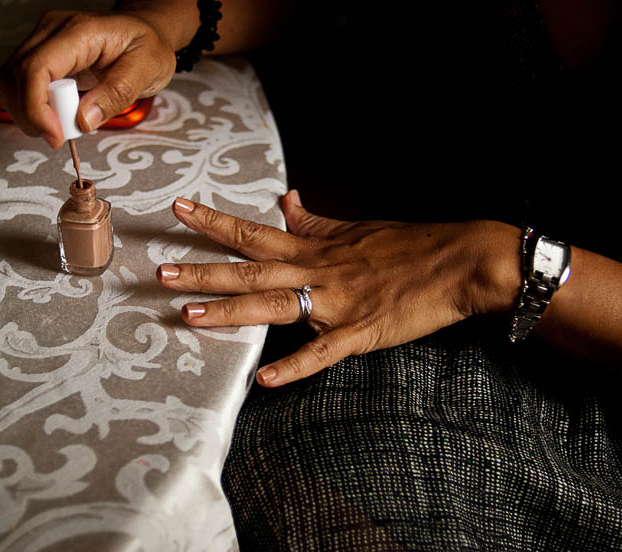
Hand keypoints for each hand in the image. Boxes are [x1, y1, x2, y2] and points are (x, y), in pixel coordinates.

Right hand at [0, 9, 178, 147]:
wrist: (147, 32)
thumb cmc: (149, 46)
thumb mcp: (147, 70)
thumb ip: (116, 94)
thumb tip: (83, 120)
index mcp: (80, 32)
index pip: (37, 69)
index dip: (37, 108)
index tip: (56, 136)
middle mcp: (53, 31)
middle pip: (16, 77)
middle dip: (32, 116)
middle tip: (62, 136)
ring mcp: (43, 41)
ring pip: (10, 82)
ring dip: (28, 114)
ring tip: (61, 127)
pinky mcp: (41, 55)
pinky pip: (20, 85)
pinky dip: (31, 108)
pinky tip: (55, 117)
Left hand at [156, 191, 520, 386]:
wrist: (459, 263)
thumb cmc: (409, 246)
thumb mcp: (356, 229)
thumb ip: (314, 221)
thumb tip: (286, 201)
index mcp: (315, 248)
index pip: (254, 232)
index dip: (215, 222)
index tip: (181, 210)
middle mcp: (317, 272)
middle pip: (250, 270)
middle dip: (204, 269)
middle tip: (162, 270)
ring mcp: (336, 303)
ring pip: (273, 305)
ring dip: (230, 309)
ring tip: (189, 313)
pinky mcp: (359, 332)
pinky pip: (321, 351)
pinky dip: (293, 366)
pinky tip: (263, 381)